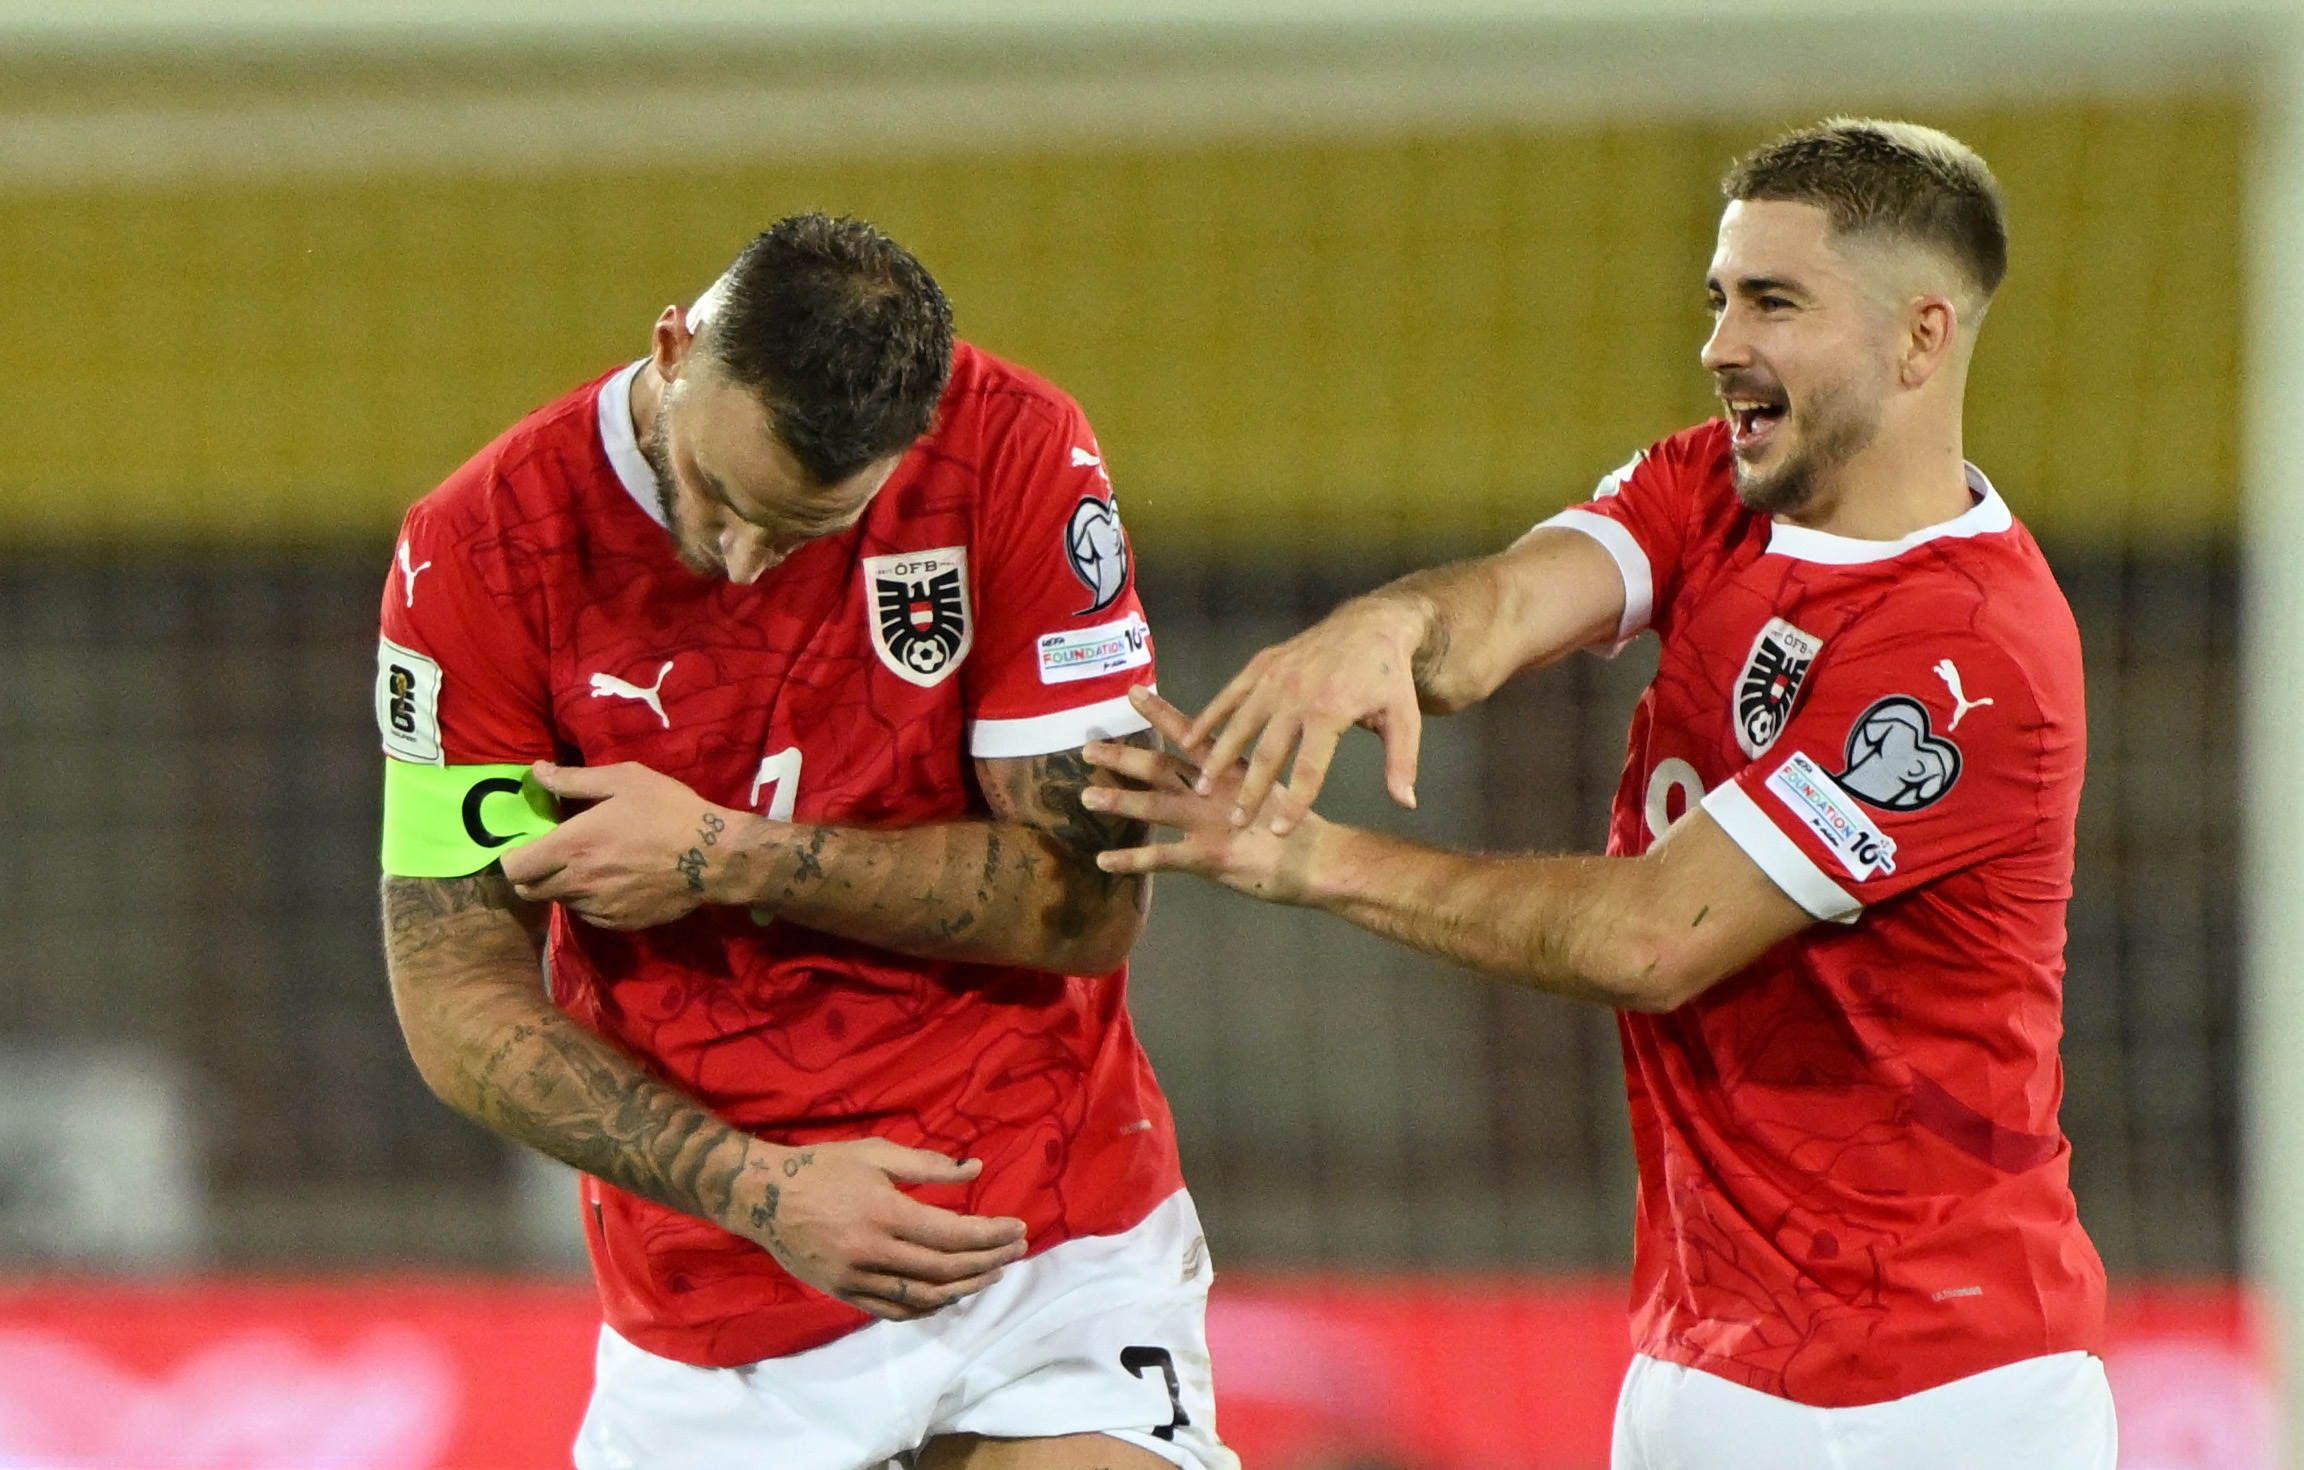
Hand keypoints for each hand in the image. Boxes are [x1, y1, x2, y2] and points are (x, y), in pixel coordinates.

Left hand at [501, 761, 758, 927]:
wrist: (715, 857)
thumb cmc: (668, 810)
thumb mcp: (623, 780)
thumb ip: (573, 780)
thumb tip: (536, 772)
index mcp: (573, 845)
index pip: (513, 869)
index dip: (512, 858)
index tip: (528, 845)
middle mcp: (578, 882)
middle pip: (528, 892)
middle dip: (532, 875)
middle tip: (554, 856)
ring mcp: (598, 907)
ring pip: (559, 903)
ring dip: (563, 887)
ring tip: (589, 867)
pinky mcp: (618, 923)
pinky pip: (588, 915)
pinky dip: (590, 900)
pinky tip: (613, 881)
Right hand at [739, 1140, 1029, 1322]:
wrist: (762, 1197)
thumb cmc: (823, 1166)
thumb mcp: (876, 1153)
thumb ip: (928, 1165)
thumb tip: (975, 1171)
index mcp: (884, 1213)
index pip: (953, 1234)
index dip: (991, 1235)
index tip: (1018, 1230)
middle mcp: (872, 1252)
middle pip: (945, 1269)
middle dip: (988, 1261)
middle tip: (1015, 1250)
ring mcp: (856, 1280)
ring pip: (924, 1297)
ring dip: (964, 1289)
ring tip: (991, 1273)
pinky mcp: (844, 1295)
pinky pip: (895, 1311)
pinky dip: (927, 1308)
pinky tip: (948, 1295)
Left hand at [1083, 688, 1323, 903]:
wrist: (1323, 860)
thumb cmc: (1301, 826)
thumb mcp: (1274, 787)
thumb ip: (1245, 775)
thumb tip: (1230, 762)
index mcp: (1231, 769)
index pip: (1190, 733)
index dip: (1159, 712)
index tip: (1132, 693)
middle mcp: (1215, 789)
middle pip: (1160, 768)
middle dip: (1122, 758)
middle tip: (1086, 749)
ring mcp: (1209, 822)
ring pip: (1153, 807)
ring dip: (1117, 801)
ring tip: (1085, 798)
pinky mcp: (1208, 856)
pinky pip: (1160, 858)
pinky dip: (1129, 859)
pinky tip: (1102, 860)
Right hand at [1182, 594, 1428, 834]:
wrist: (1372, 624)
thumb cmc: (1388, 677)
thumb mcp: (1404, 717)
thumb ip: (1401, 761)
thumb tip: (1405, 803)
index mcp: (1331, 712)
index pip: (1309, 769)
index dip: (1294, 802)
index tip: (1279, 831)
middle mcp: (1297, 696)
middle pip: (1269, 753)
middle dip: (1250, 790)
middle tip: (1236, 822)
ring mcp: (1275, 678)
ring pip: (1240, 725)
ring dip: (1219, 758)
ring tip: (1202, 787)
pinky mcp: (1262, 665)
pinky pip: (1230, 694)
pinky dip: (1208, 716)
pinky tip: (1188, 740)